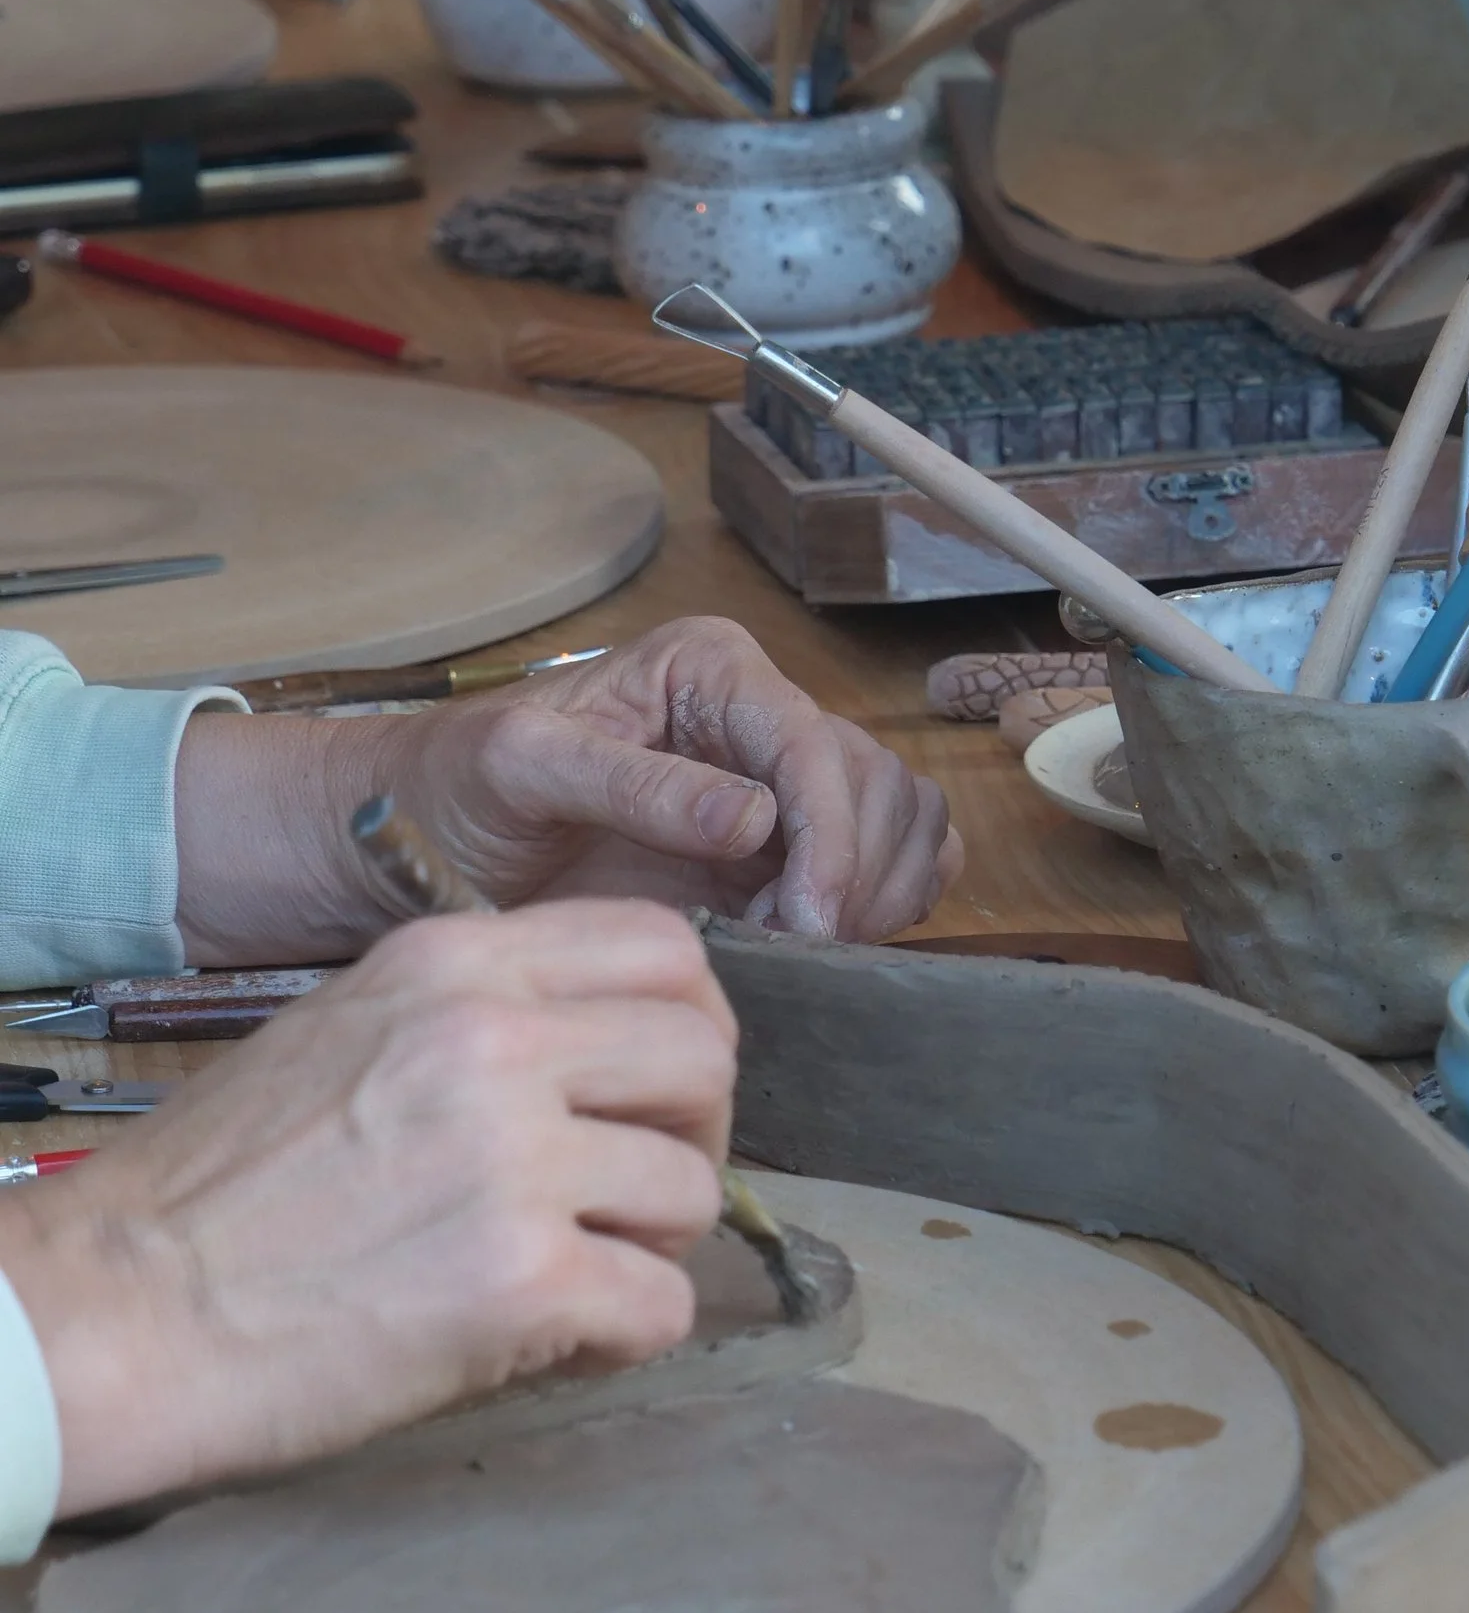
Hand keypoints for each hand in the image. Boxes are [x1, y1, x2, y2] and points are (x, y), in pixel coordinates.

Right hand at [4, 901, 732, 1514]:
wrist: (111, 1315)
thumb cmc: (213, 1196)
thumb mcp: (346, 1036)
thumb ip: (477, 1023)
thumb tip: (603, 1065)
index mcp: (454, 967)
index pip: (665, 947)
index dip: (688, 1026)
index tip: (656, 1092)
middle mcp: (496, 1041)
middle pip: (706, 1057)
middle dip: (694, 1136)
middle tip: (637, 1196)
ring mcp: (514, 1159)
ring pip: (692, 1190)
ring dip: (654, 1246)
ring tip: (578, 1277)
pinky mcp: (522, 1280)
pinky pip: (662, 1306)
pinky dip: (626, 1337)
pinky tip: (560, 1342)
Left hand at [176, 617, 963, 966]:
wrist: (424, 836)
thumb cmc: (458, 786)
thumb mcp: (523, 769)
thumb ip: (638, 786)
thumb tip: (756, 821)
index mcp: (709, 668)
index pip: (813, 744)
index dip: (829, 836)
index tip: (810, 919)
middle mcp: (759, 712)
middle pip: (874, 784)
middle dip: (851, 871)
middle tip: (791, 944)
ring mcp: (780, 779)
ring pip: (900, 818)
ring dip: (874, 891)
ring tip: (793, 944)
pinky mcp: (787, 844)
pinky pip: (888, 859)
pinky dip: (883, 901)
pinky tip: (816, 939)